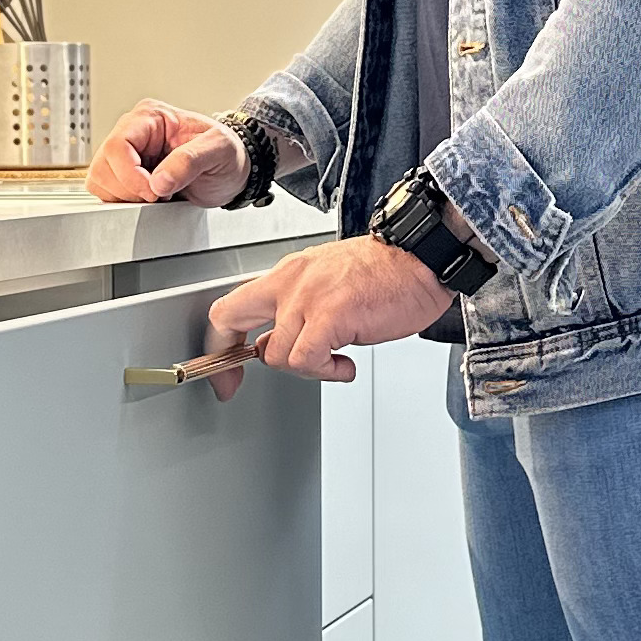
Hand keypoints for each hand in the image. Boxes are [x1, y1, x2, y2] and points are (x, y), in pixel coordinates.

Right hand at [89, 99, 247, 206]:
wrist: (233, 171)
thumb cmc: (227, 154)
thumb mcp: (219, 150)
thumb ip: (190, 161)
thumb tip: (159, 181)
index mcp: (151, 117)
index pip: (118, 145)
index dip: (130, 174)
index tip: (154, 191)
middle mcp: (133, 132)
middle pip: (103, 165)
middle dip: (129, 188)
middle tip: (159, 194)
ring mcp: (127, 154)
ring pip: (100, 180)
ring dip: (126, 196)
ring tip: (157, 194)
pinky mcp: (125, 175)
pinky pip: (107, 191)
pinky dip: (124, 201)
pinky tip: (149, 198)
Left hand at [197, 236, 452, 395]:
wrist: (421, 257)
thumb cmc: (386, 272)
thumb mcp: (328, 285)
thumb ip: (299, 311)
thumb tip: (278, 344)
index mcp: (288, 274)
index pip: (232, 305)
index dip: (219, 342)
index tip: (224, 369)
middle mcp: (290, 281)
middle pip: (229, 318)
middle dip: (225, 358)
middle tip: (232, 384)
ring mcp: (306, 297)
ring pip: (277, 355)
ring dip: (306, 368)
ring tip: (335, 360)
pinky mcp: (330, 315)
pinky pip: (306, 360)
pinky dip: (325, 372)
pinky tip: (344, 365)